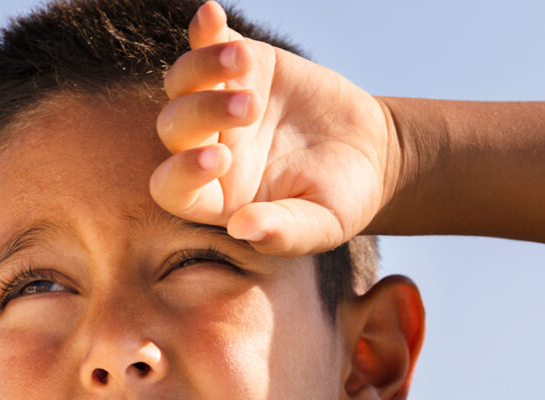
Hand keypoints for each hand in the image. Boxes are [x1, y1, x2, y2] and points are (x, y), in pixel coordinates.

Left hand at [149, 1, 394, 255]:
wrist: (370, 155)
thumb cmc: (340, 200)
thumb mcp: (320, 225)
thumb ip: (282, 232)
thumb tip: (242, 229)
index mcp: (215, 197)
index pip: (173, 188)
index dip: (183, 173)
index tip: (219, 159)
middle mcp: (207, 149)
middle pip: (173, 128)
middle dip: (201, 113)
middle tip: (250, 107)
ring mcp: (219, 103)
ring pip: (182, 82)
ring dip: (202, 68)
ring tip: (241, 60)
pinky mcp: (245, 66)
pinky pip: (209, 43)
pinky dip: (205, 28)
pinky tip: (210, 15)